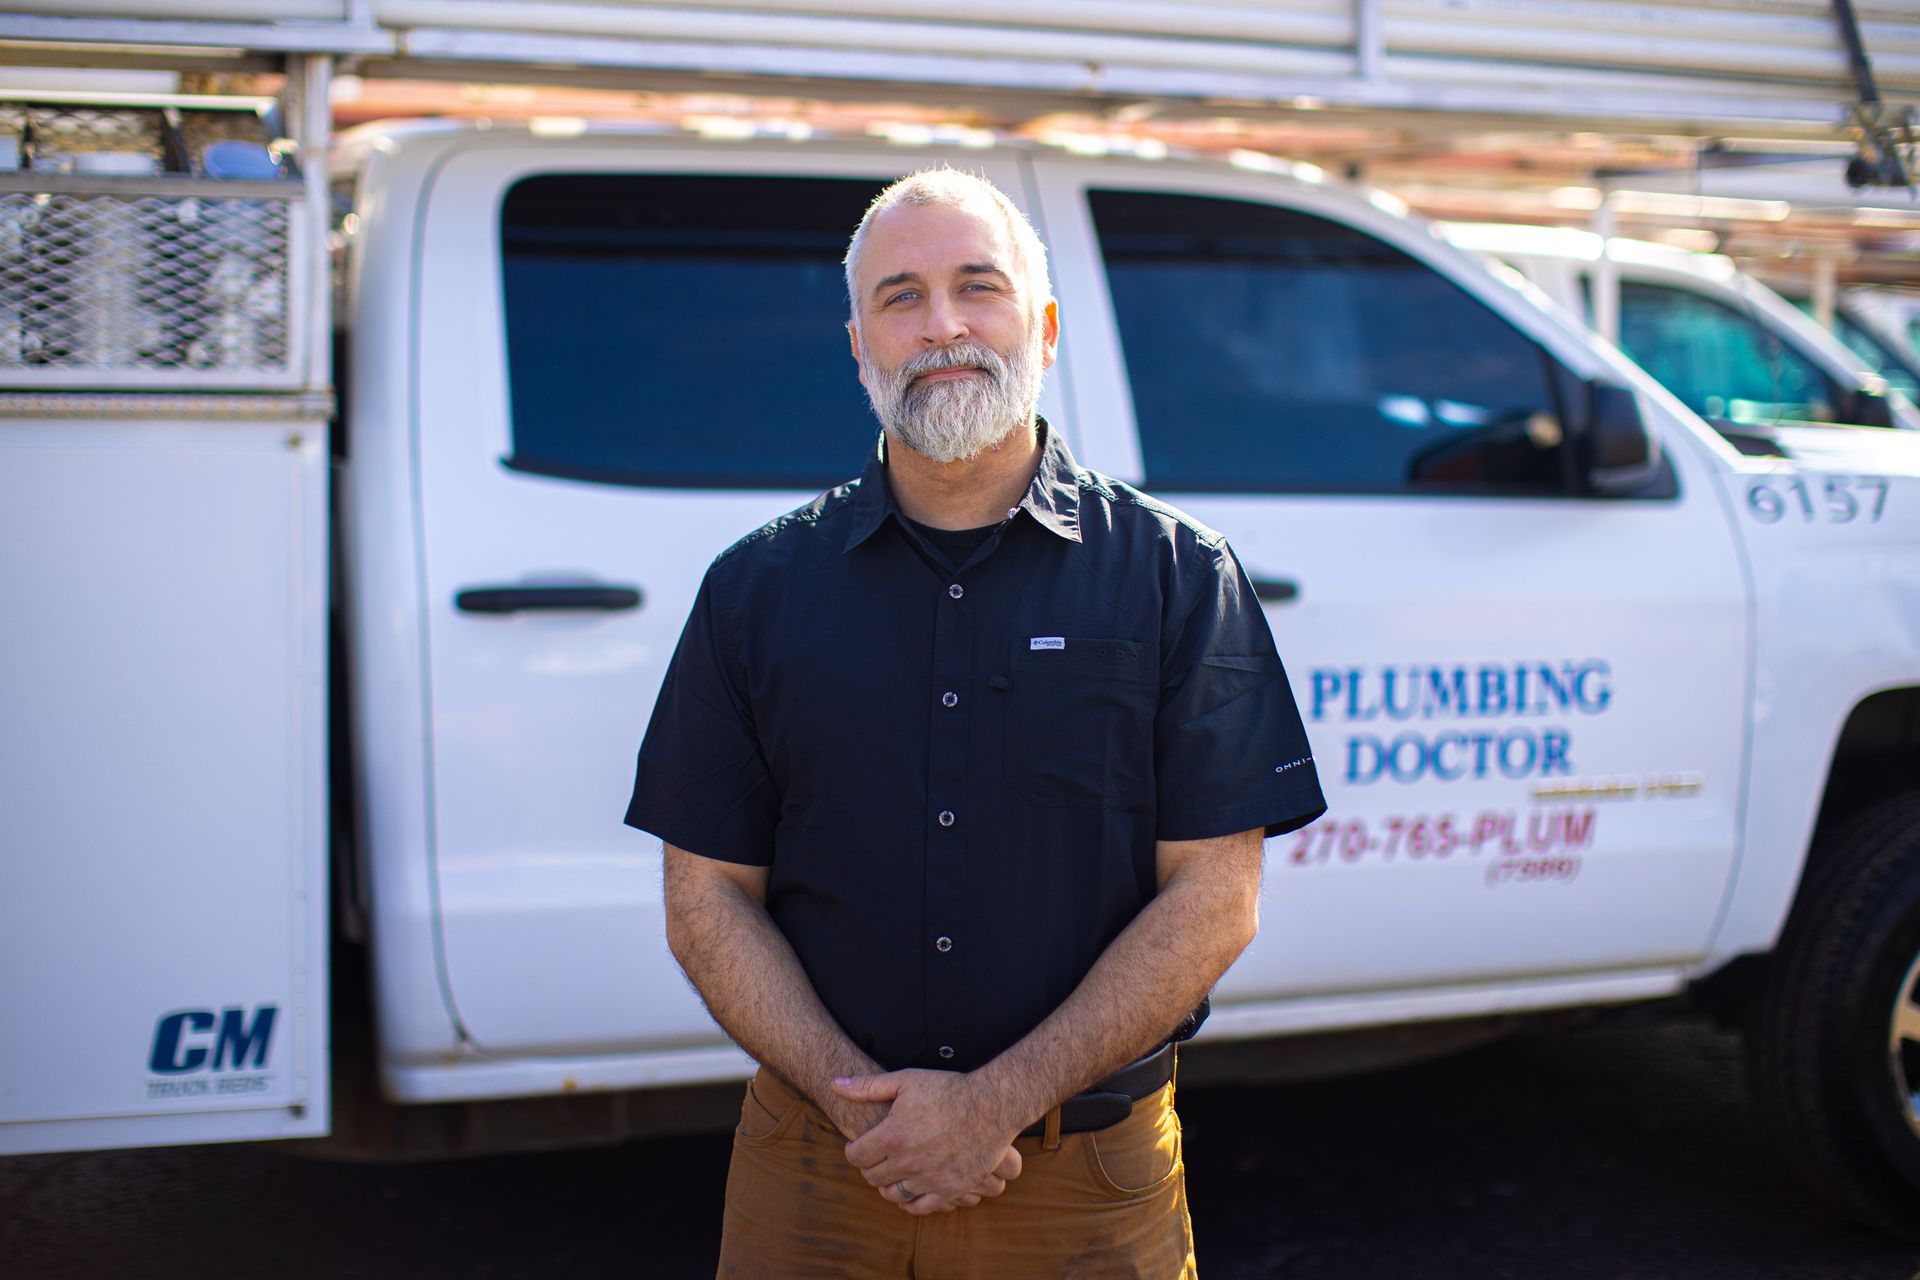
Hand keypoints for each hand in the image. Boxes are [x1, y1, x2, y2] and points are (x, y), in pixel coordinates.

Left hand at [833, 1069, 1024, 1213]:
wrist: (991, 1105)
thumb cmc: (947, 1089)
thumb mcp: (905, 1081)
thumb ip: (866, 1086)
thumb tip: (834, 1083)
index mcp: (893, 1136)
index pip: (857, 1156)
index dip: (854, 1150)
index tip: (859, 1146)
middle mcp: (908, 1162)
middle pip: (873, 1177)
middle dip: (870, 1167)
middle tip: (877, 1157)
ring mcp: (929, 1179)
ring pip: (893, 1194)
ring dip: (888, 1184)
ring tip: (893, 1171)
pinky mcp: (950, 1190)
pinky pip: (919, 1207)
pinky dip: (910, 1201)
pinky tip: (911, 1188)